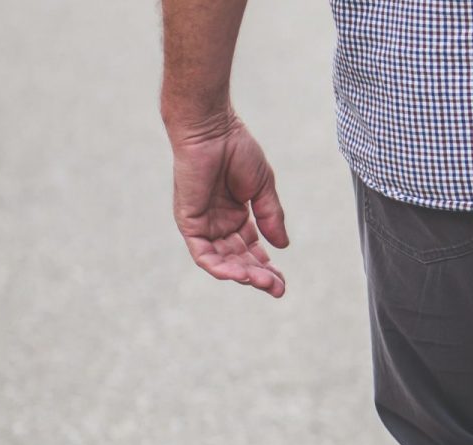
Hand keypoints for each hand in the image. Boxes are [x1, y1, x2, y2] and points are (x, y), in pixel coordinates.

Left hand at [168, 114, 288, 297]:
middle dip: (258, 275)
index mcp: (237, 216)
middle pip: (239, 259)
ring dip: (241, 274)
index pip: (252, 249)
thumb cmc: (237, 150)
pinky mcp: (189, 221)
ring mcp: (203, 224)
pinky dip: (218, 266)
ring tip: (262, 282)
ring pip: (221, 260)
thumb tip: (283, 246)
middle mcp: (218, 223)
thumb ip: (271, 217)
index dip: (267, 267)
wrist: (212, 130)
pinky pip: (202, 252)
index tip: (282, 282)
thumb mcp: (263, 188)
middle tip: (277, 288)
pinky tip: (238, 274)